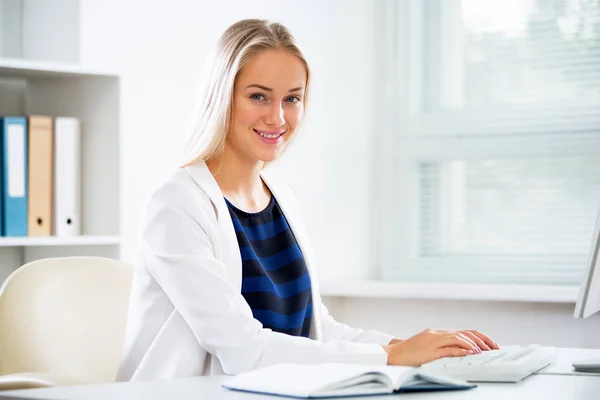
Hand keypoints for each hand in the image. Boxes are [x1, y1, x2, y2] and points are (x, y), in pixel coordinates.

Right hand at [382, 328, 498, 366]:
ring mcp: (433, 340)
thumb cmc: (408, 353)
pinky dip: (461, 350)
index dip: (478, 337)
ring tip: (484, 351)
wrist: (392, 355)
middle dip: (481, 339)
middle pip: (464, 333)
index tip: (489, 344)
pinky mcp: (430, 350)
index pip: (462, 332)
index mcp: (437, 333)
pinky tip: (470, 353)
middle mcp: (436, 334)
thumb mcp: (427, 347)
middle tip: (493, 347)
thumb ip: (442, 346)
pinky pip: (449, 348)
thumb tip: (461, 351)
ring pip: (458, 337)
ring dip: (473, 344)